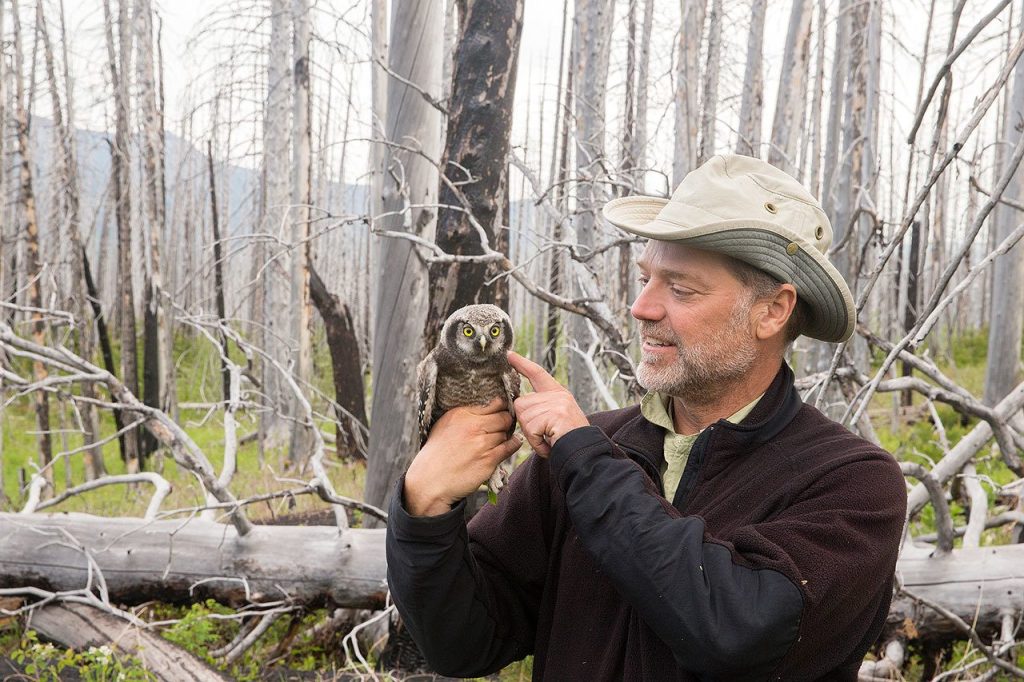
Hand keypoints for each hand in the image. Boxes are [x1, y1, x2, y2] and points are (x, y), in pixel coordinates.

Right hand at [404, 398, 521, 516]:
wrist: (430, 480)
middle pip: (504, 417)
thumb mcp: (445, 425)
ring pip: (506, 433)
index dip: (501, 407)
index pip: (494, 403)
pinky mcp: (489, 459)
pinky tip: (511, 444)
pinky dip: (513, 444)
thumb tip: (490, 406)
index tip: (502, 411)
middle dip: (505, 421)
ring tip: (497, 440)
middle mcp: (473, 426)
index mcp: (461, 414)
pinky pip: (509, 447)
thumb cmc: (437, 453)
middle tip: (503, 426)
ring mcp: (482, 443)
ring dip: (505, 435)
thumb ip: (466, 415)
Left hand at [508, 351, 588, 457]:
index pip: (537, 374)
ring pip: (523, 418)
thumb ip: (541, 407)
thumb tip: (519, 404)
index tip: (510, 355)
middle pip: (521, 403)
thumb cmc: (569, 440)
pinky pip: (530, 430)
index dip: (522, 364)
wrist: (585, 452)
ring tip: (548, 440)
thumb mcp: (557, 418)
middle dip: (526, 423)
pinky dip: (536, 443)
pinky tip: (549, 445)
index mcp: (558, 394)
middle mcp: (558, 395)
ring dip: (532, 435)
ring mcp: (557, 404)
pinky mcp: (555, 415)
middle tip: (543, 434)